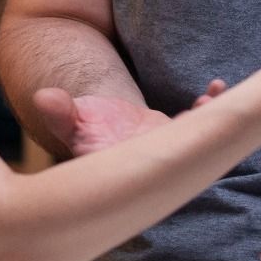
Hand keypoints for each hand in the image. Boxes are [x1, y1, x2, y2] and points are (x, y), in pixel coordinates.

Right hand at [33, 80, 226, 156]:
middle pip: (172, 162)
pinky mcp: (178, 138)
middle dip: (187, 145)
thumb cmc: (80, 125)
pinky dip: (211, 108)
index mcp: (119, 169)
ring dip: (206, 123)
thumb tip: (45, 98)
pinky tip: (215, 87)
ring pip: (192, 145)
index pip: (134, 172)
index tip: (158, 138)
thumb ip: (58, 113)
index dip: (148, 160)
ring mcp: (165, 153)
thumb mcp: (67, 119)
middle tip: (196, 120)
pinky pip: (201, 127)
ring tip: (207, 100)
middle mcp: (146, 166)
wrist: (101, 125)